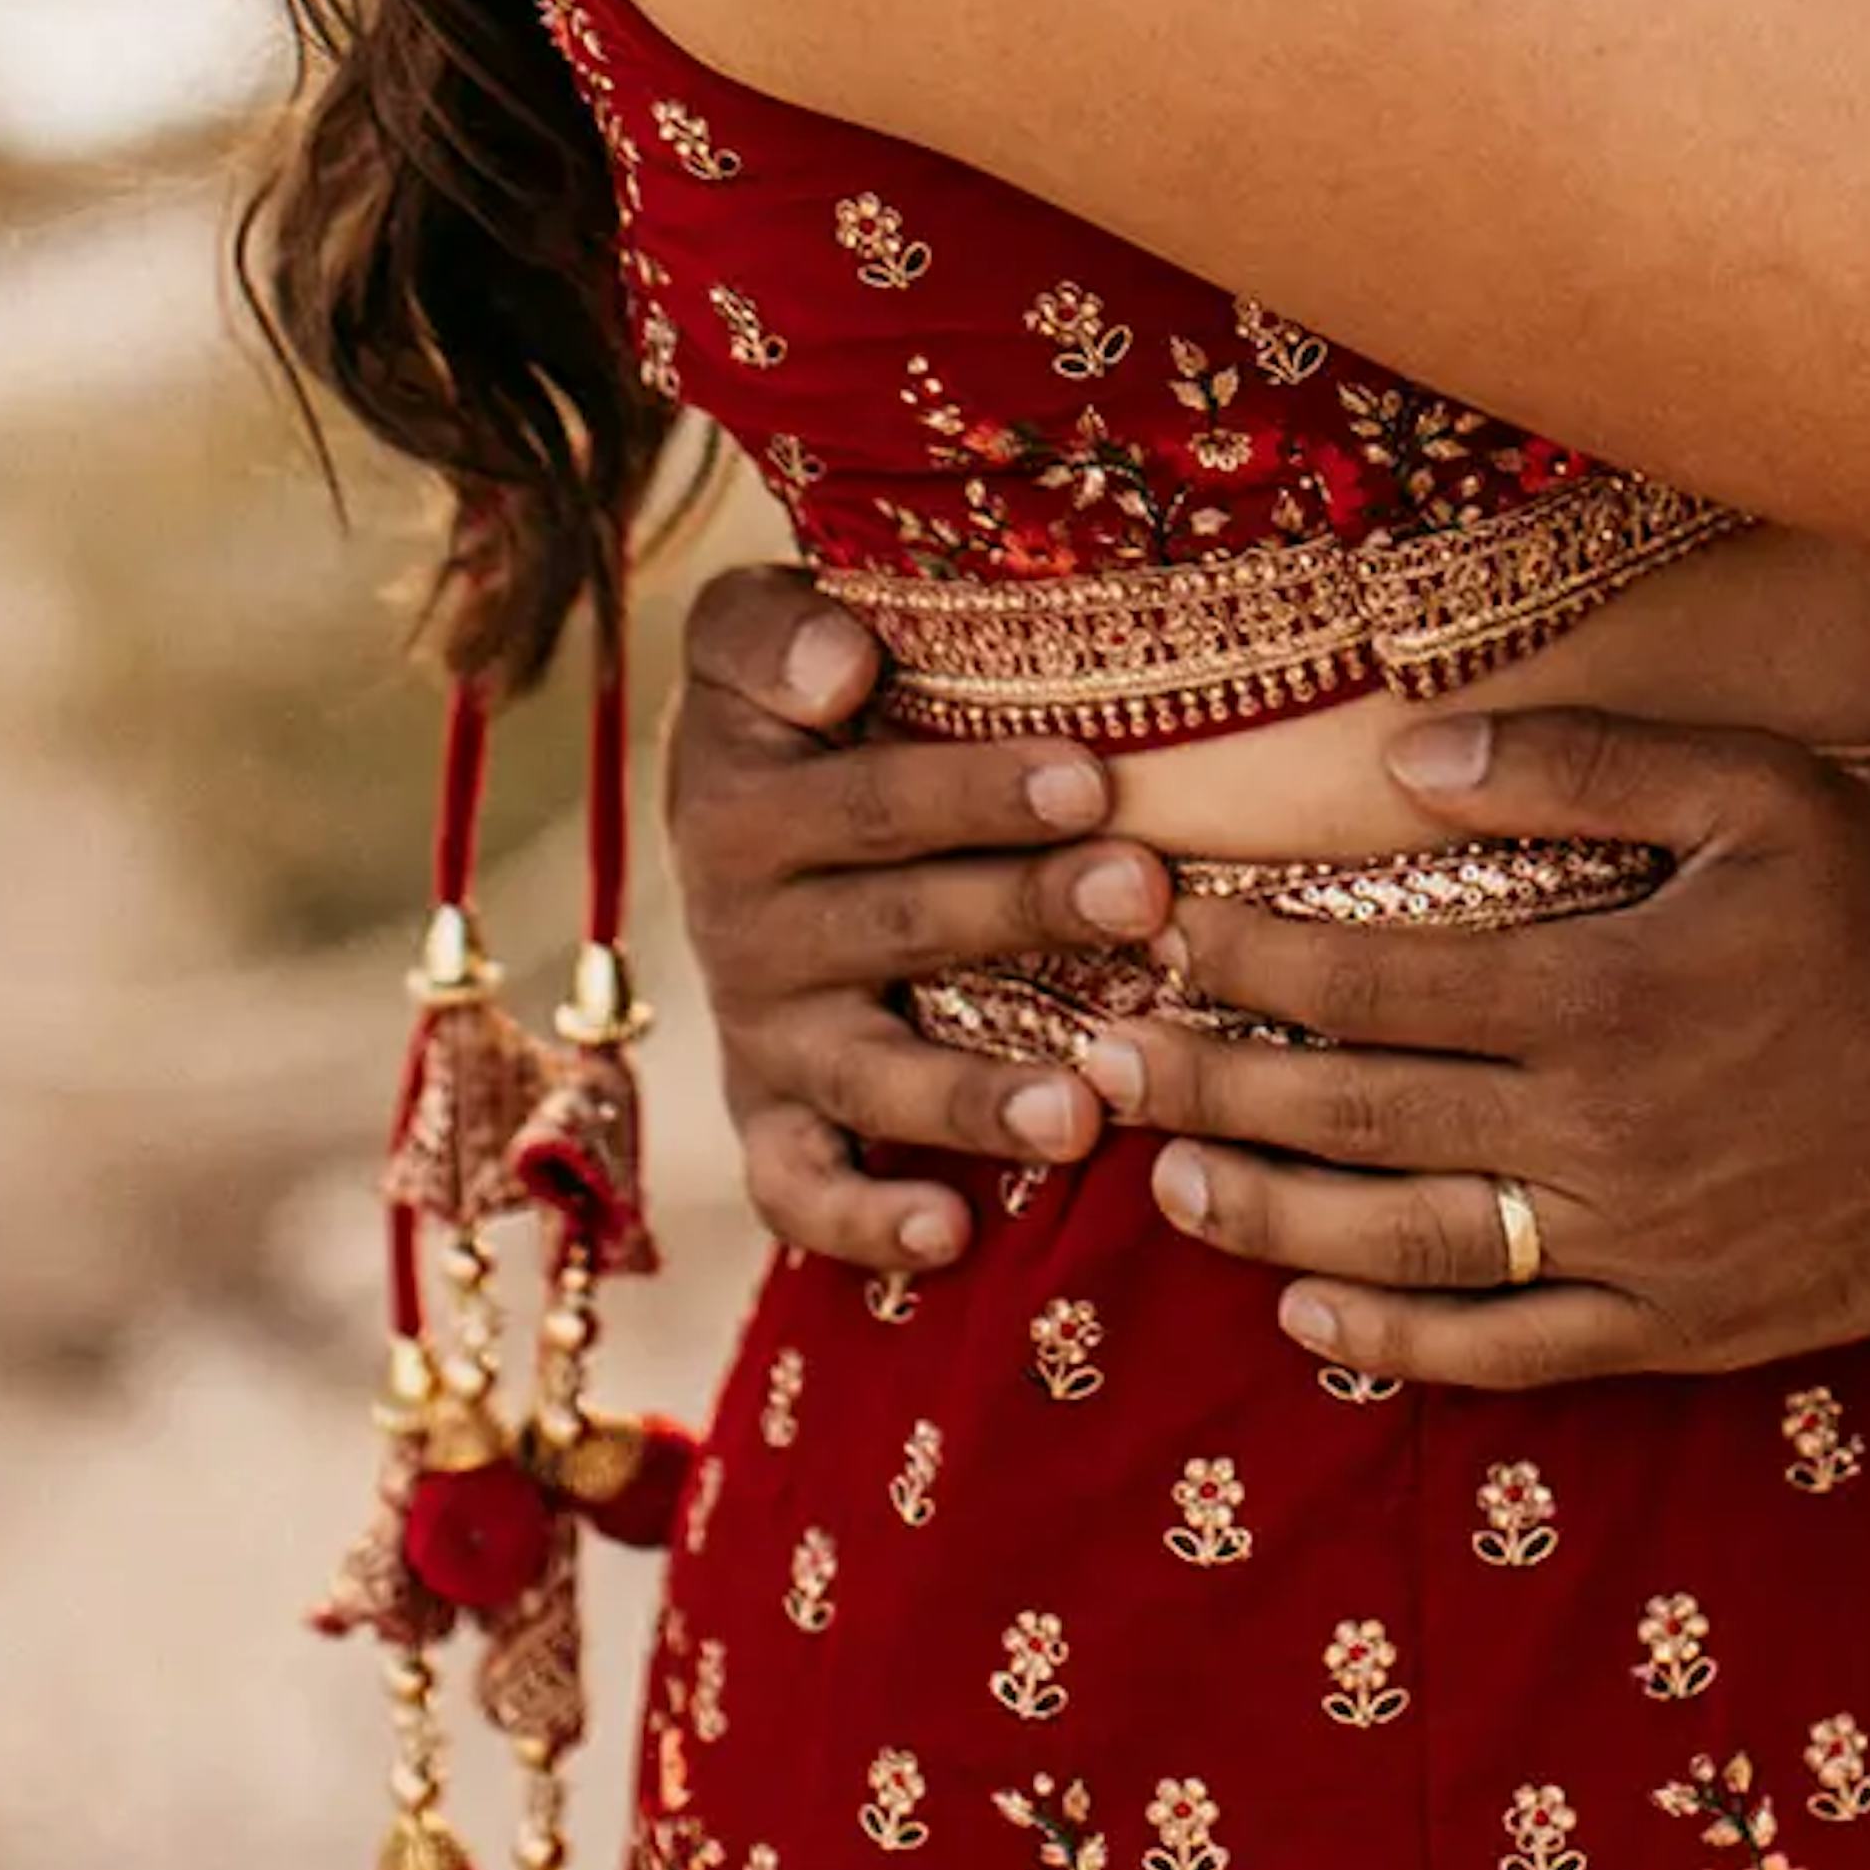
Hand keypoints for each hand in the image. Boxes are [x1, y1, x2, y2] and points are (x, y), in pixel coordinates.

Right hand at [668, 566, 1169, 1277]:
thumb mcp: (748, 635)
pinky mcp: (772, 1120)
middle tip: (1143, 894)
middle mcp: (746, 930)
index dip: (978, 791)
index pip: (874, 801)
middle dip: (1026, 912)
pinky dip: (865, 1224)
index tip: (1091, 775)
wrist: (726, 808)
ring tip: (1079, 1109)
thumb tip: (842, 665)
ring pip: (872, 1076)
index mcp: (744, 805)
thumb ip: (773, 632)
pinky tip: (949, 1236)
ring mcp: (764, 1036)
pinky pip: (800, 1192)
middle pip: (900, 925)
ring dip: (976, 1098)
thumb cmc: (789, 703)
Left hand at [1071, 702, 1869, 1390]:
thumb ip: (1573, 760)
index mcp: (1600, 987)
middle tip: (1097, 1073)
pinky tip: (1312, 1315)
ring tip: (1170, 1185)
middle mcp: (1597, 1127)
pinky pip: (1512, 1349)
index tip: (1166, 944)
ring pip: (1411, 1239)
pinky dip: (1399, 1340)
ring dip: (1274, 1214)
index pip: (1374, 981)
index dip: (1253, 964)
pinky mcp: (1681, 1327)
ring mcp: (1636, 1242)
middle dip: (1213, 1086)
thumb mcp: (1752, 788)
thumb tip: (1402, 753)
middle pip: (1360, 1112)